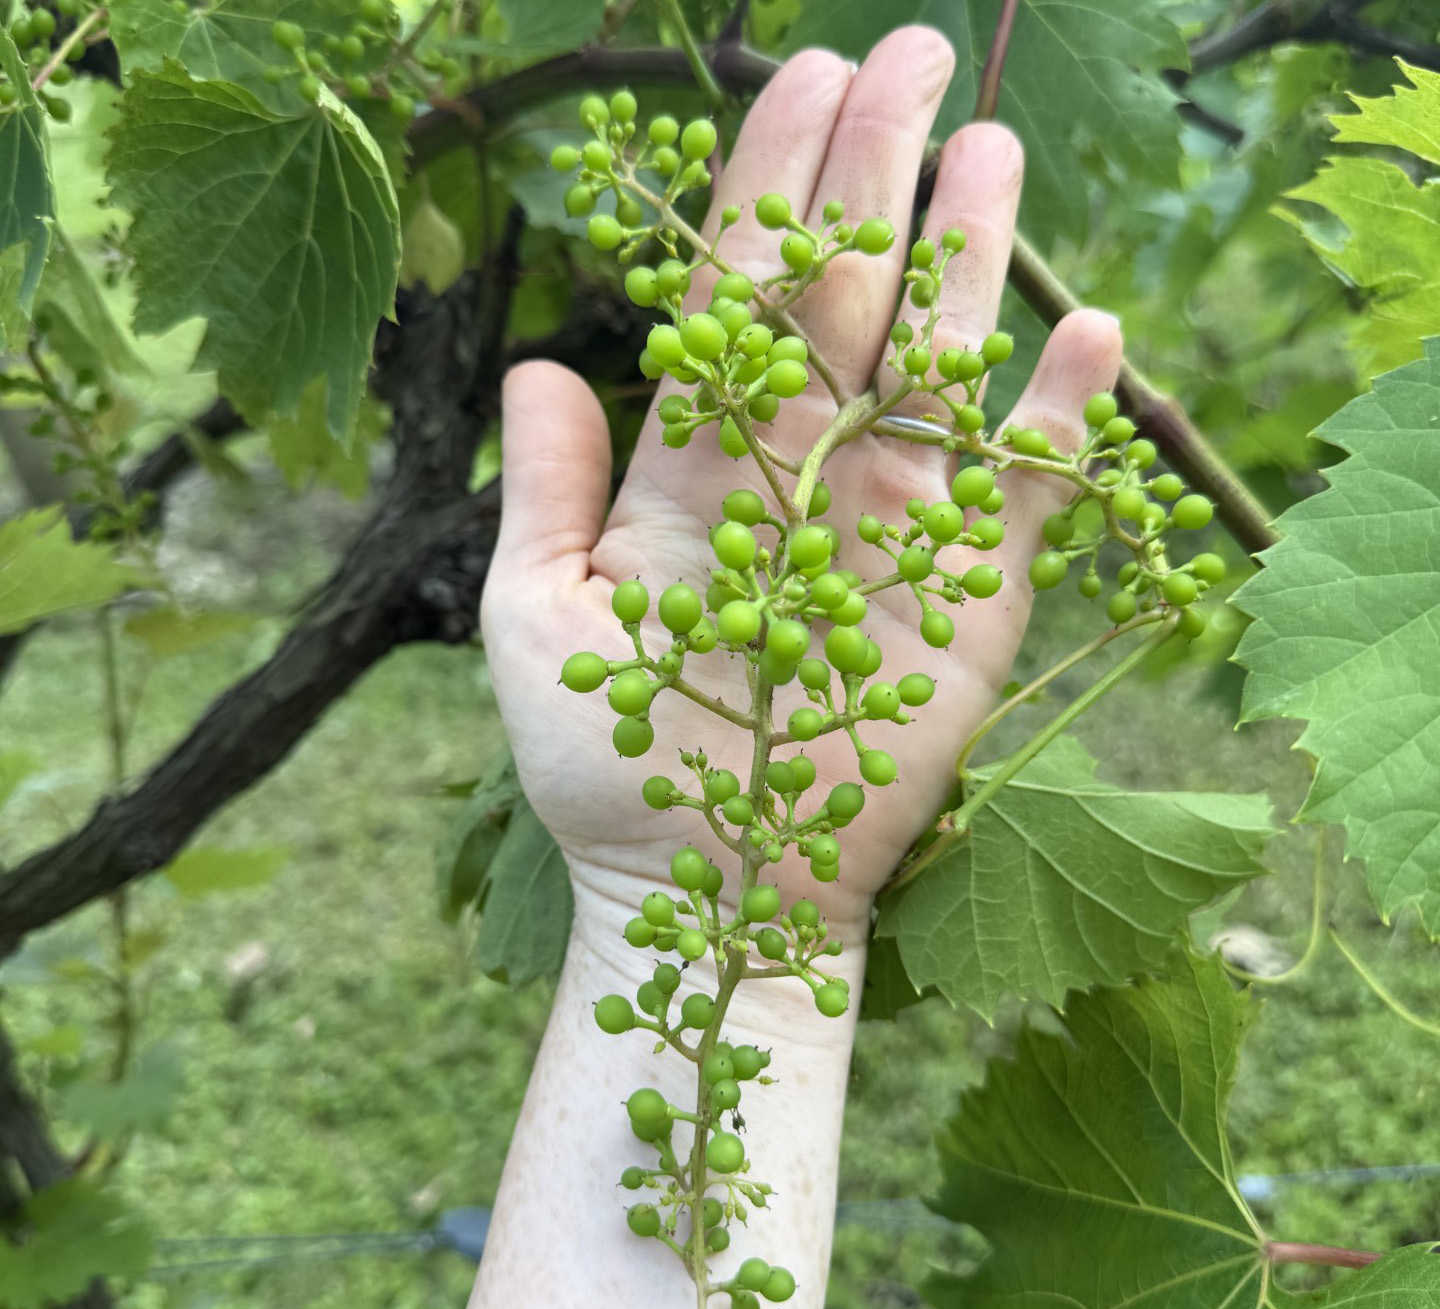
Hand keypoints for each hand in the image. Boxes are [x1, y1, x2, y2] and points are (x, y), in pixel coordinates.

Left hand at [481, 25, 1121, 934]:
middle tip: (914, 58)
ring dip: (972, 267)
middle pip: (848, 306)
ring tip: (994, 157)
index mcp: (702, 468)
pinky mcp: (966, 608)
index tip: (802, 75)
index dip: (769, 189)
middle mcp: (805, 479)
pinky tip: (1094, 338)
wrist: (705, 891)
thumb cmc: (606, 769)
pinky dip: (1061, 426)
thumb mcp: (541, 624)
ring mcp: (893, 536)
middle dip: (876, 181)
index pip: (743, 299)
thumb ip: (545, 493)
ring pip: (940, 375)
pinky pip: (1024, 501)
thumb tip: (543, 361)